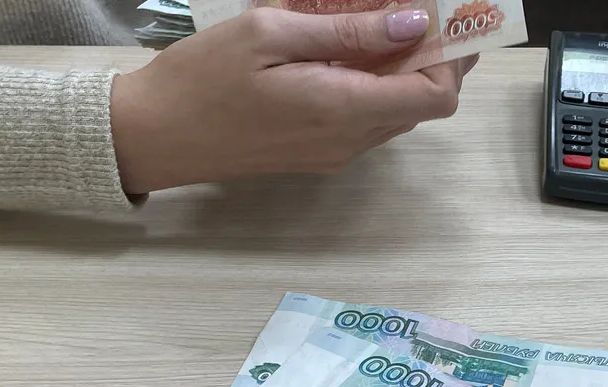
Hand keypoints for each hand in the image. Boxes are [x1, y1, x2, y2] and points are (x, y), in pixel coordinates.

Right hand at [110, 8, 476, 193]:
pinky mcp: (318, 152)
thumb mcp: (271, 33)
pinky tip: (351, 47)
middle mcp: (349, 141)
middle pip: (424, 104)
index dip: (451, 55)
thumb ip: (347, 32)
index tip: (441, 13)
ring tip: (383, 19)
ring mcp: (335, 151)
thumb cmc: (202, 80)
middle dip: (433, 56)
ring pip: (397, 110)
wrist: (156, 136)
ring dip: (403, 68)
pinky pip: (367, 118)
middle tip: (418, 8)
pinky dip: (374, 82)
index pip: (436, 96)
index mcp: (343, 110)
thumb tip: (412, 25)